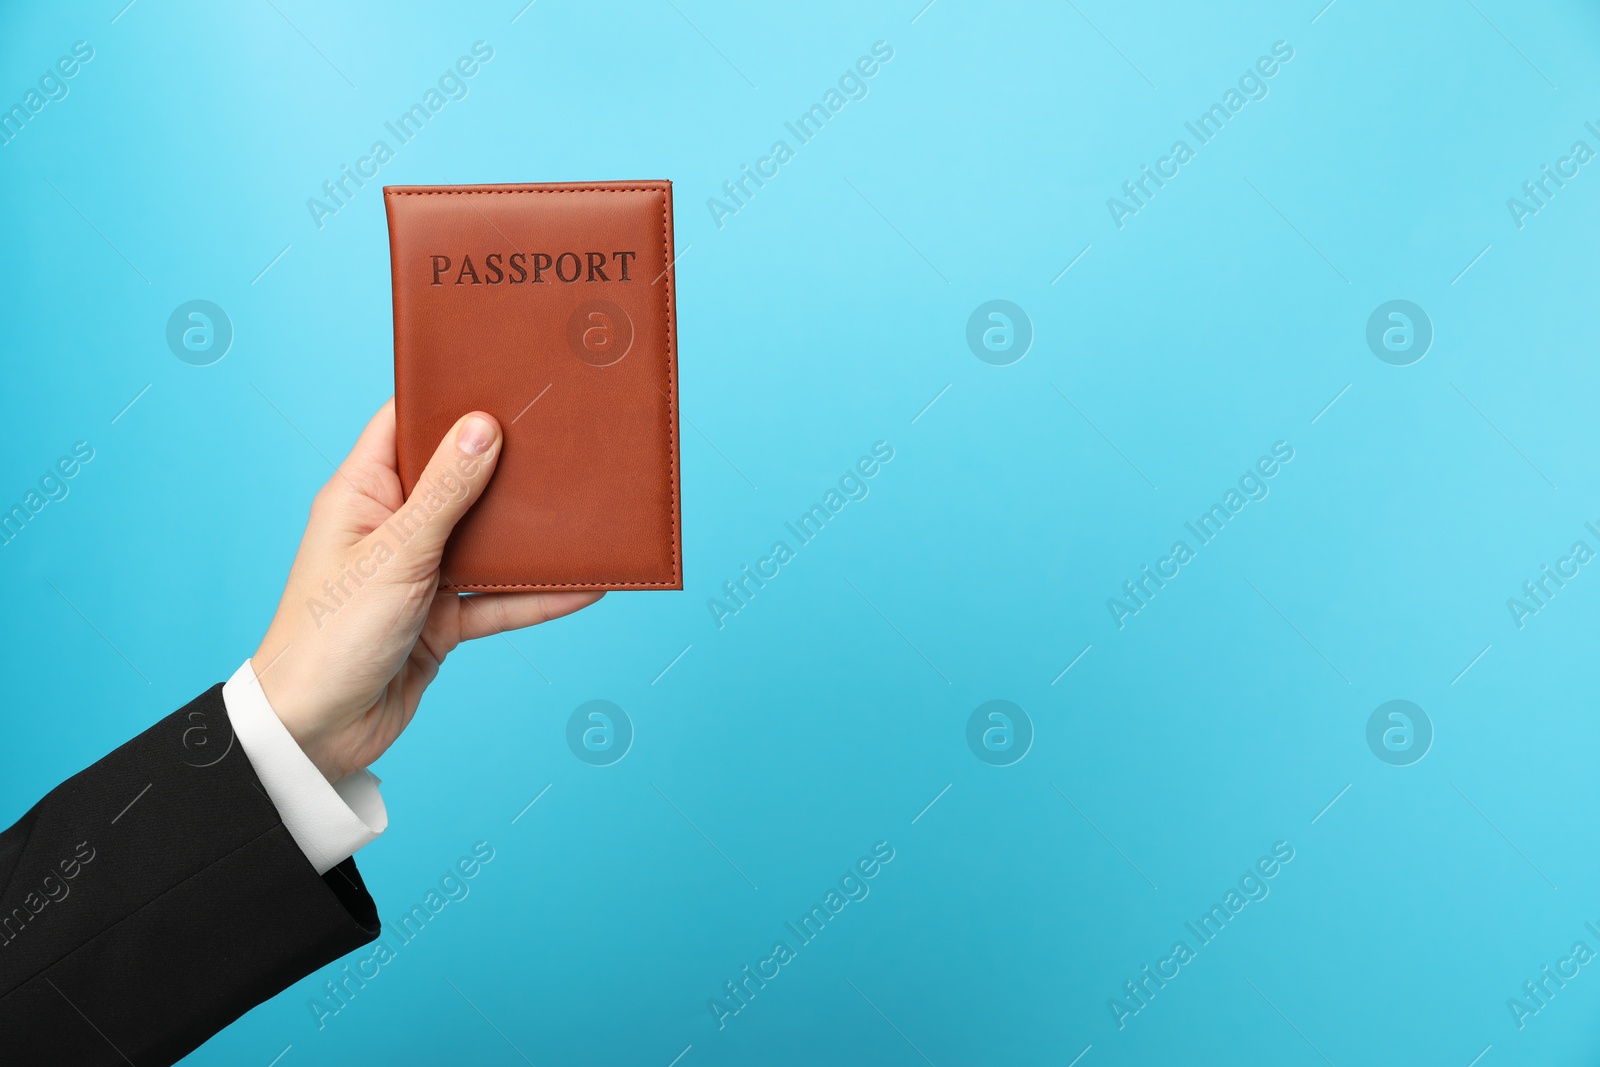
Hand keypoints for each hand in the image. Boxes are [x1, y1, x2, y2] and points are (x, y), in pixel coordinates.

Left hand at [250, 399, 601, 780]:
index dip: (451, 401)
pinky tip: (584, 587)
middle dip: (508, 468)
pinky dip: (538, 597)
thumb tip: (482, 427)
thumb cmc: (329, 637)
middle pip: (460, 482)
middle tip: (562, 441)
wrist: (315, 735)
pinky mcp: (441, 621)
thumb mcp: (395, 555)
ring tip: (586, 511)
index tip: (505, 380)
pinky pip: (499, 600)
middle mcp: (392, 527)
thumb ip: (444, 494)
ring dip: (530, 537)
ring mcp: (419, 574)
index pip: (407, 425)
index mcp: (363, 494)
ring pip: (487, 543)